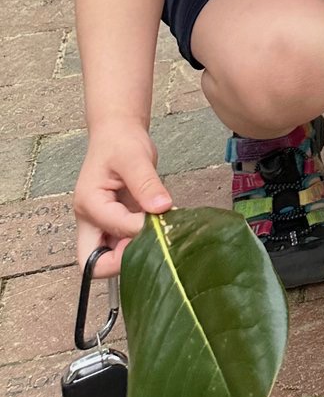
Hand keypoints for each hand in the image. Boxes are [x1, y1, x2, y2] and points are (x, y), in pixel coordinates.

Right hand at [73, 119, 172, 275]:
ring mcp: (101, 225)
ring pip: (108, 259)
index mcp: (89, 203)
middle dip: (122, 261)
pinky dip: (139, 244)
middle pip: (94, 262)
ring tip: (157, 234)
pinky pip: (121, 247)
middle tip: (151, 241)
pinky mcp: (114, 225)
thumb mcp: (136, 158)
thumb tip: (162, 209)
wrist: (117, 134)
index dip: (139, 228)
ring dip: (133, 254)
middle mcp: (90, 220)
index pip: (113, 230)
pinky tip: (157, 229)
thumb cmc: (121, 142)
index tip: (159, 216)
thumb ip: (147, 184)